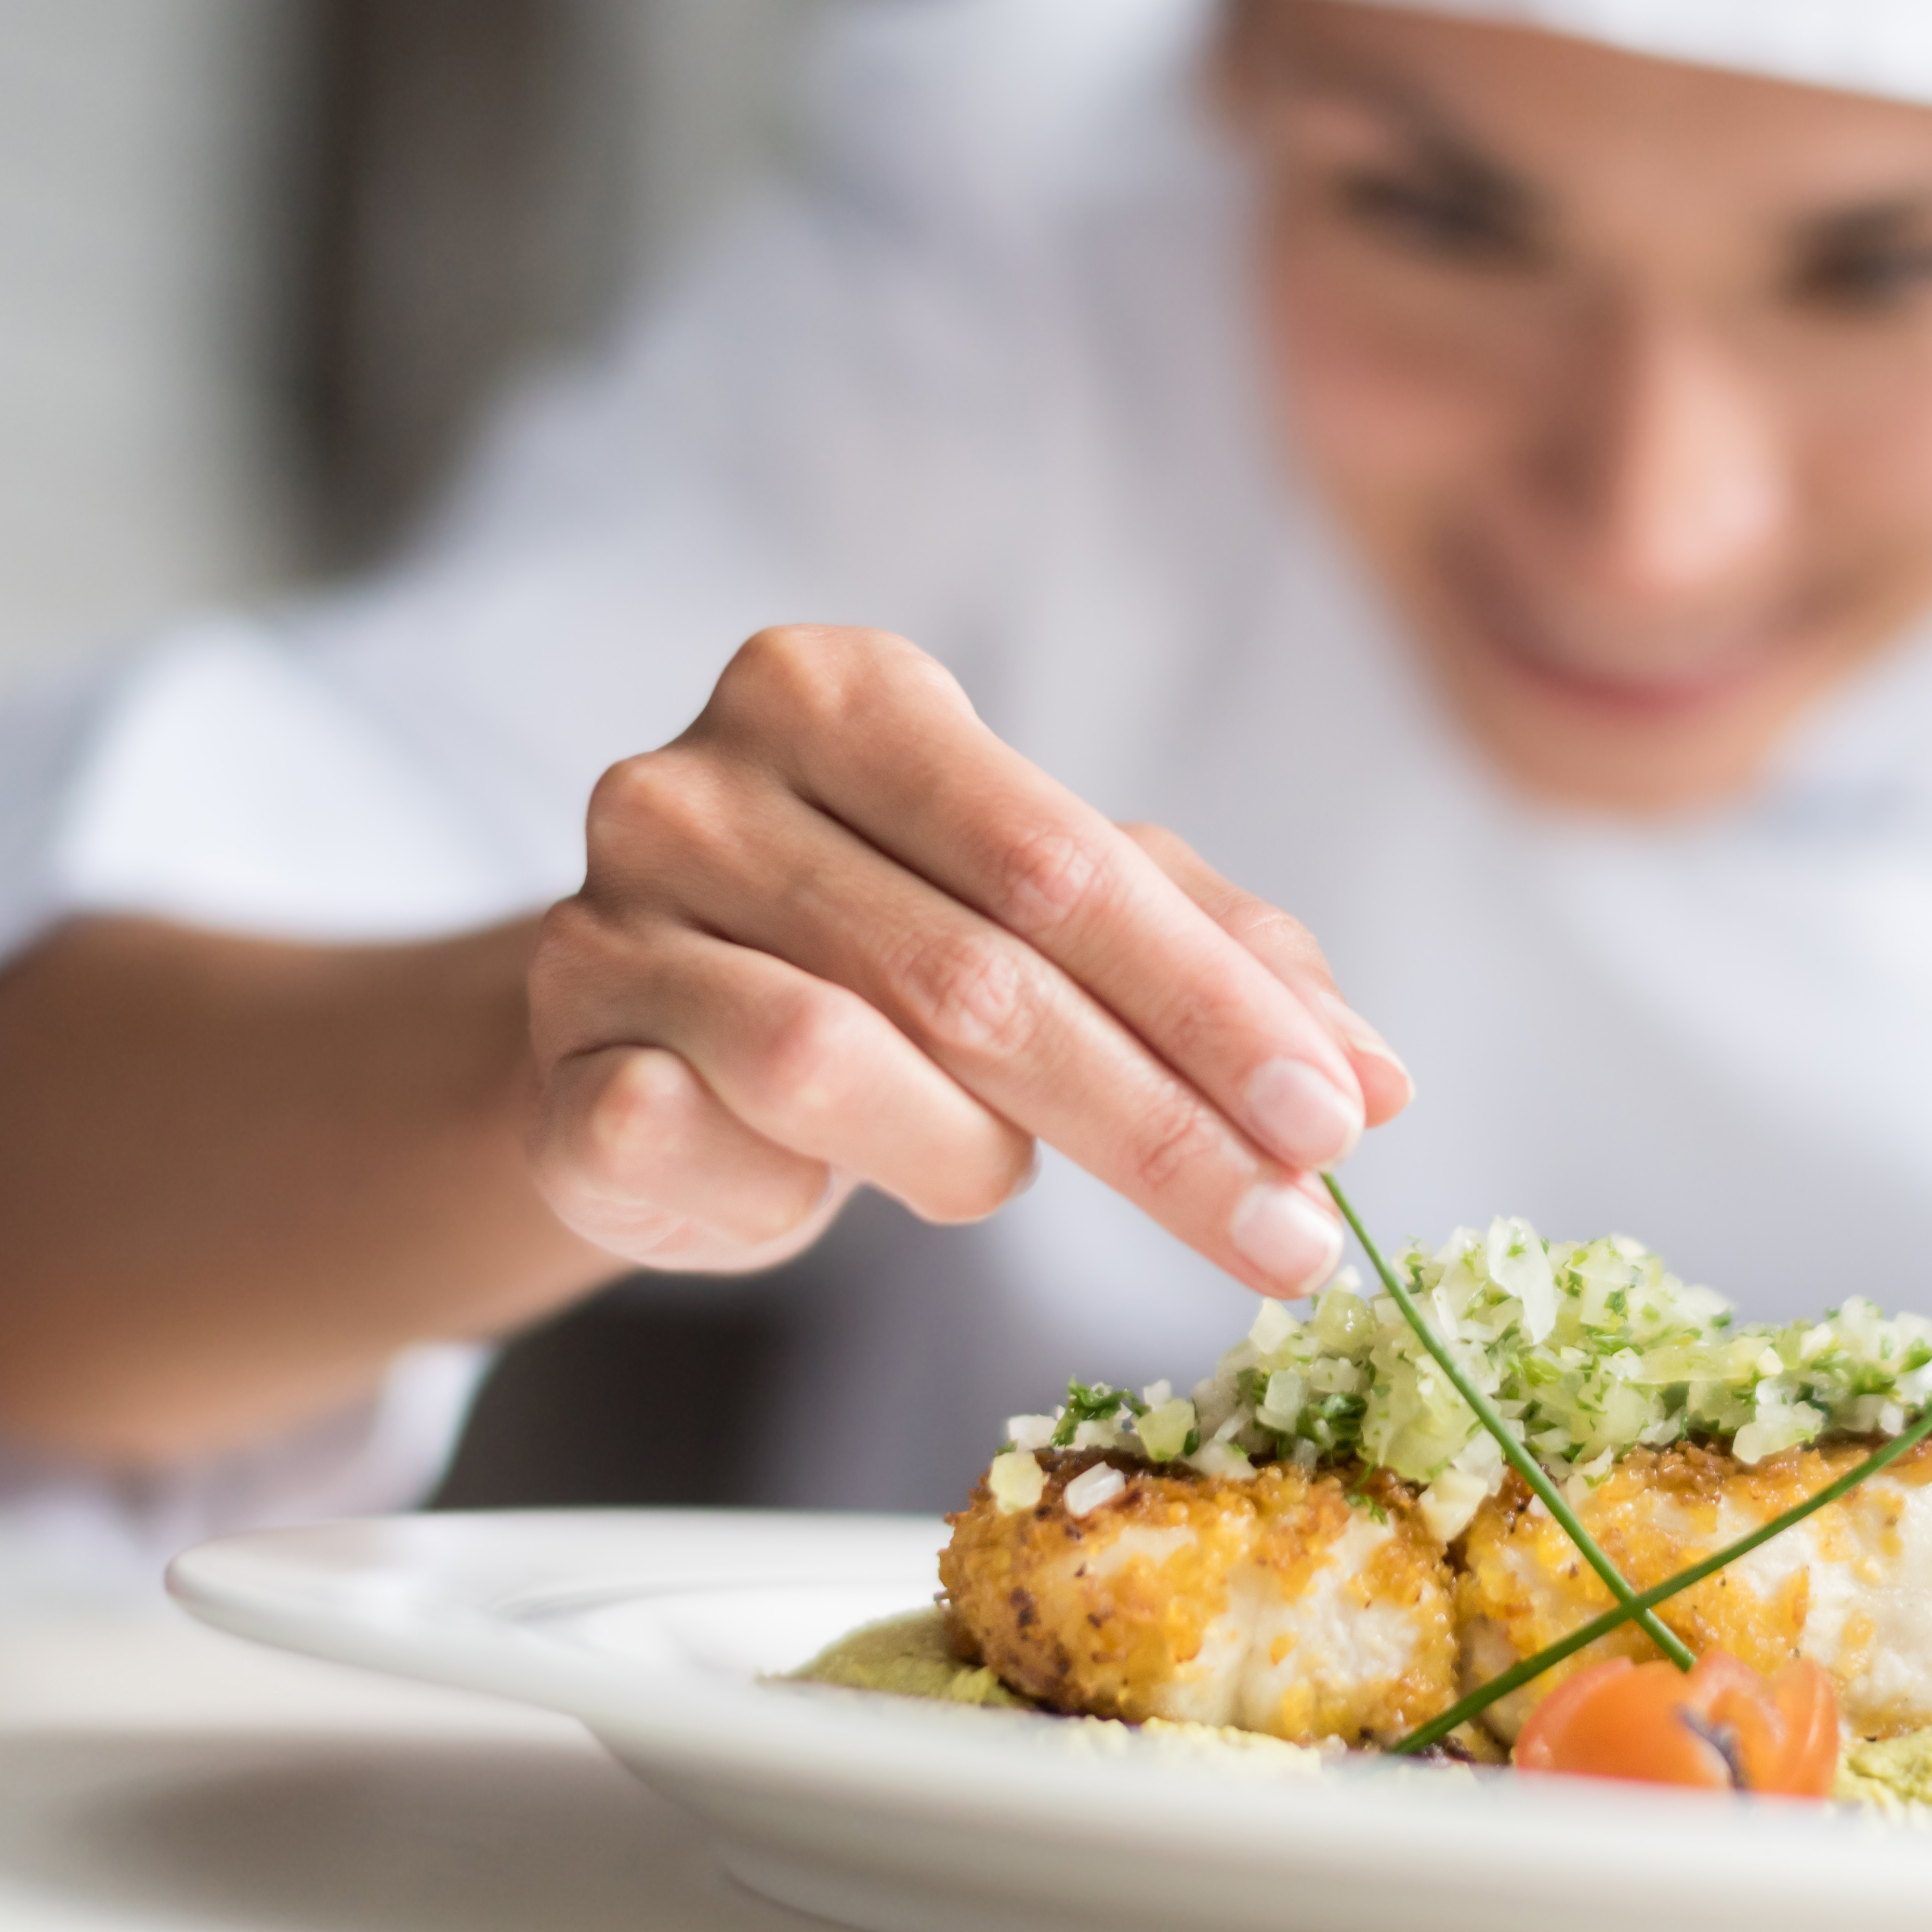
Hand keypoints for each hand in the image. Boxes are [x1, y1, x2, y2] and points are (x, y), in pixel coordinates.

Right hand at [524, 627, 1411, 1294]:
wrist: (654, 1035)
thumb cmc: (880, 954)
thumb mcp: (1051, 920)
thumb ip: (1214, 966)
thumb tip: (1379, 1078)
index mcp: (845, 694)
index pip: (1069, 864)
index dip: (1217, 1010)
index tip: (1340, 1126)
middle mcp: (702, 780)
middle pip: (980, 974)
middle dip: (1160, 1126)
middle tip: (1291, 1237)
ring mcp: (602, 919)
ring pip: (838, 1062)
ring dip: (968, 1155)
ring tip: (998, 1175)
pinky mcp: (551, 1063)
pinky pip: (697, 1142)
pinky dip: (795, 1187)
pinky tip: (821, 1189)